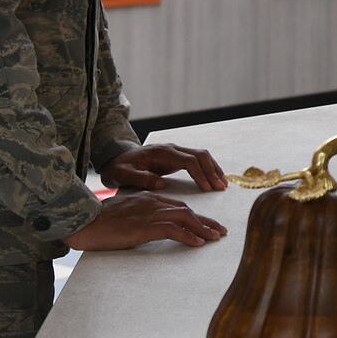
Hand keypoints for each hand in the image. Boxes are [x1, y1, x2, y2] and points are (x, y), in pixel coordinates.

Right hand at [65, 191, 227, 250]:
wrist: (81, 223)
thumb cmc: (98, 221)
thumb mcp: (123, 214)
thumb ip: (139, 215)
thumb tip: (149, 226)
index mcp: (147, 198)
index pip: (178, 205)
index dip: (196, 215)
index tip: (208, 225)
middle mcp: (151, 202)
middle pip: (186, 210)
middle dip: (206, 221)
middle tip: (220, 232)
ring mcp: (148, 213)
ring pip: (184, 217)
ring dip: (203, 228)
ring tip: (215, 238)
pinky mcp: (143, 227)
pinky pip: (172, 229)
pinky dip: (188, 236)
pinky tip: (197, 243)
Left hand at [101, 143, 227, 192]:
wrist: (114, 159)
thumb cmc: (118, 169)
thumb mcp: (122, 175)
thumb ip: (140, 178)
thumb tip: (161, 183)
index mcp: (161, 152)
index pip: (188, 160)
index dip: (199, 174)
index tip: (207, 188)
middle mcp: (171, 149)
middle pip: (199, 155)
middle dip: (212, 171)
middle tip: (221, 187)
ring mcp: (174, 152)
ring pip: (201, 156)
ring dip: (213, 169)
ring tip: (222, 184)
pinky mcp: (175, 158)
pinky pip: (196, 161)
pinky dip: (207, 168)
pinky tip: (213, 178)